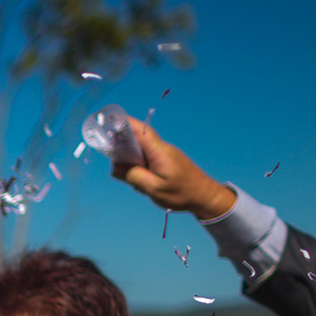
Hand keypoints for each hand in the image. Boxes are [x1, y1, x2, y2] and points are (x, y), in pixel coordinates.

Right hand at [113, 119, 235, 219]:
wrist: (205, 196)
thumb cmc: (182, 193)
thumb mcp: (154, 189)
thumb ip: (134, 177)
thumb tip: (117, 168)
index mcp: (159, 152)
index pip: (141, 131)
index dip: (126, 123)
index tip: (112, 120)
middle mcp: (162, 149)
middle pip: (138, 140)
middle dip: (122, 145)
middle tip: (110, 154)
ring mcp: (165, 155)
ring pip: (141, 151)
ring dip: (131, 160)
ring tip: (130, 176)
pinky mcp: (166, 162)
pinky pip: (147, 159)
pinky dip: (139, 166)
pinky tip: (140, 180)